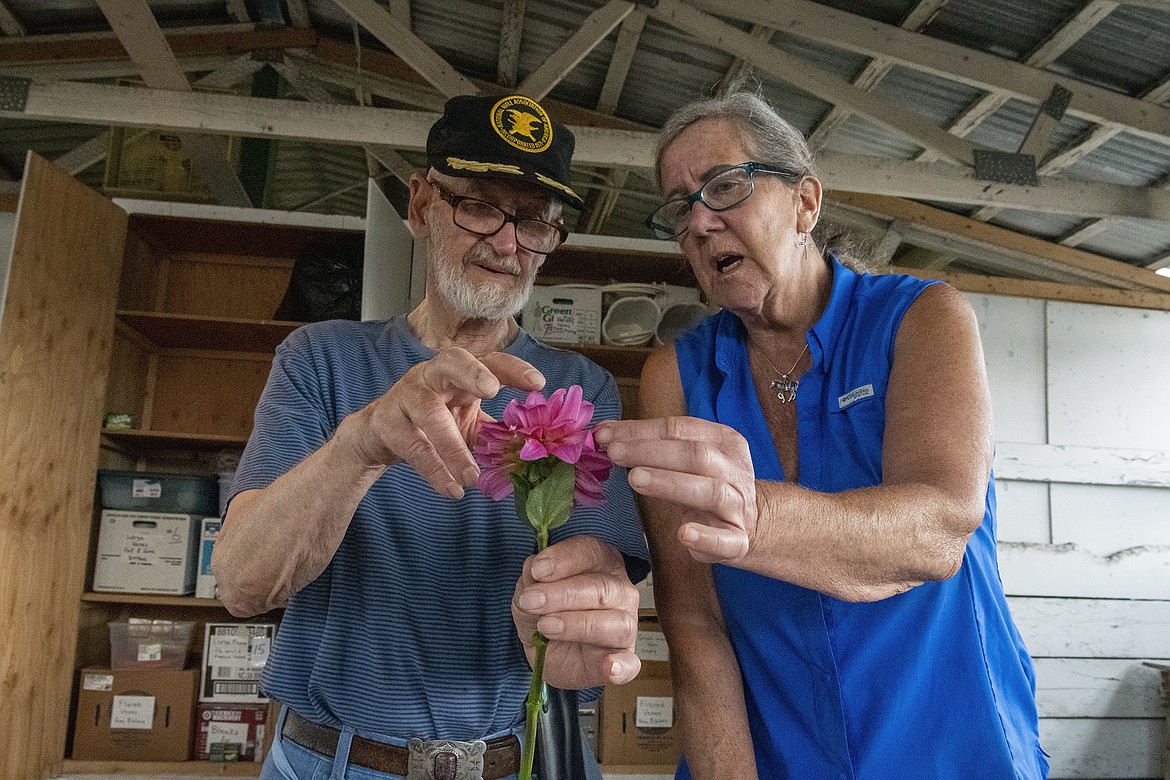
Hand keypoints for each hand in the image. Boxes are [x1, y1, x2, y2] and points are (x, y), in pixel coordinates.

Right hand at [343, 349, 544, 497]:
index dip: (512, 369)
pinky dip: (435, 470)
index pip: (489, 361)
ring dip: (452, 446)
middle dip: (472, 372)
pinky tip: (452, 489)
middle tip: (492, 390)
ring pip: (429, 412)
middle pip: (451, 361)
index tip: (538, 383)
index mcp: (458, 373)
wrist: (377, 435)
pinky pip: (414, 446)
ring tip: (472, 477)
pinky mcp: (387, 423)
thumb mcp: (466, 424)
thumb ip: (496, 432)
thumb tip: (535, 449)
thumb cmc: (430, 425)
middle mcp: (431, 376)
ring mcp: (406, 396)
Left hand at [512, 536, 640, 688]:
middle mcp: (619, 591)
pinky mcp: (623, 658)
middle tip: (532, 602)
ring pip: (615, 622)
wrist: (545, 652)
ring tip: (547, 627)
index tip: (538, 570)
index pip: (591, 551)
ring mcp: (625, 625)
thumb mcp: (529, 592)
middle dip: (563, 594)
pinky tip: (610, 666)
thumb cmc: (545, 612)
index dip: (564, 559)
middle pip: (602, 587)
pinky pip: (630, 663)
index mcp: (600, 563)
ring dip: (577, 625)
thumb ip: (531, 579)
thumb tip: (534, 570)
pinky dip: (621, 665)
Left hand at [595, 417, 757, 564]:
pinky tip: (684, 533)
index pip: (679, 429)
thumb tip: (604, 434)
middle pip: (694, 455)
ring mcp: (738, 506)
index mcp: (723, 441)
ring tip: (636, 480)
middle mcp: (734, 469)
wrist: (751, 523)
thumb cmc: (706, 484)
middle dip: (651, 452)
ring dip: (671, 483)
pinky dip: (706, 537)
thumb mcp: (686, 458)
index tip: (604, 435)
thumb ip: (653, 445)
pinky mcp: (738, 541)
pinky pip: (726, 540)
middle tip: (615, 453)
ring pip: (710, 491)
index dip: (640, 430)